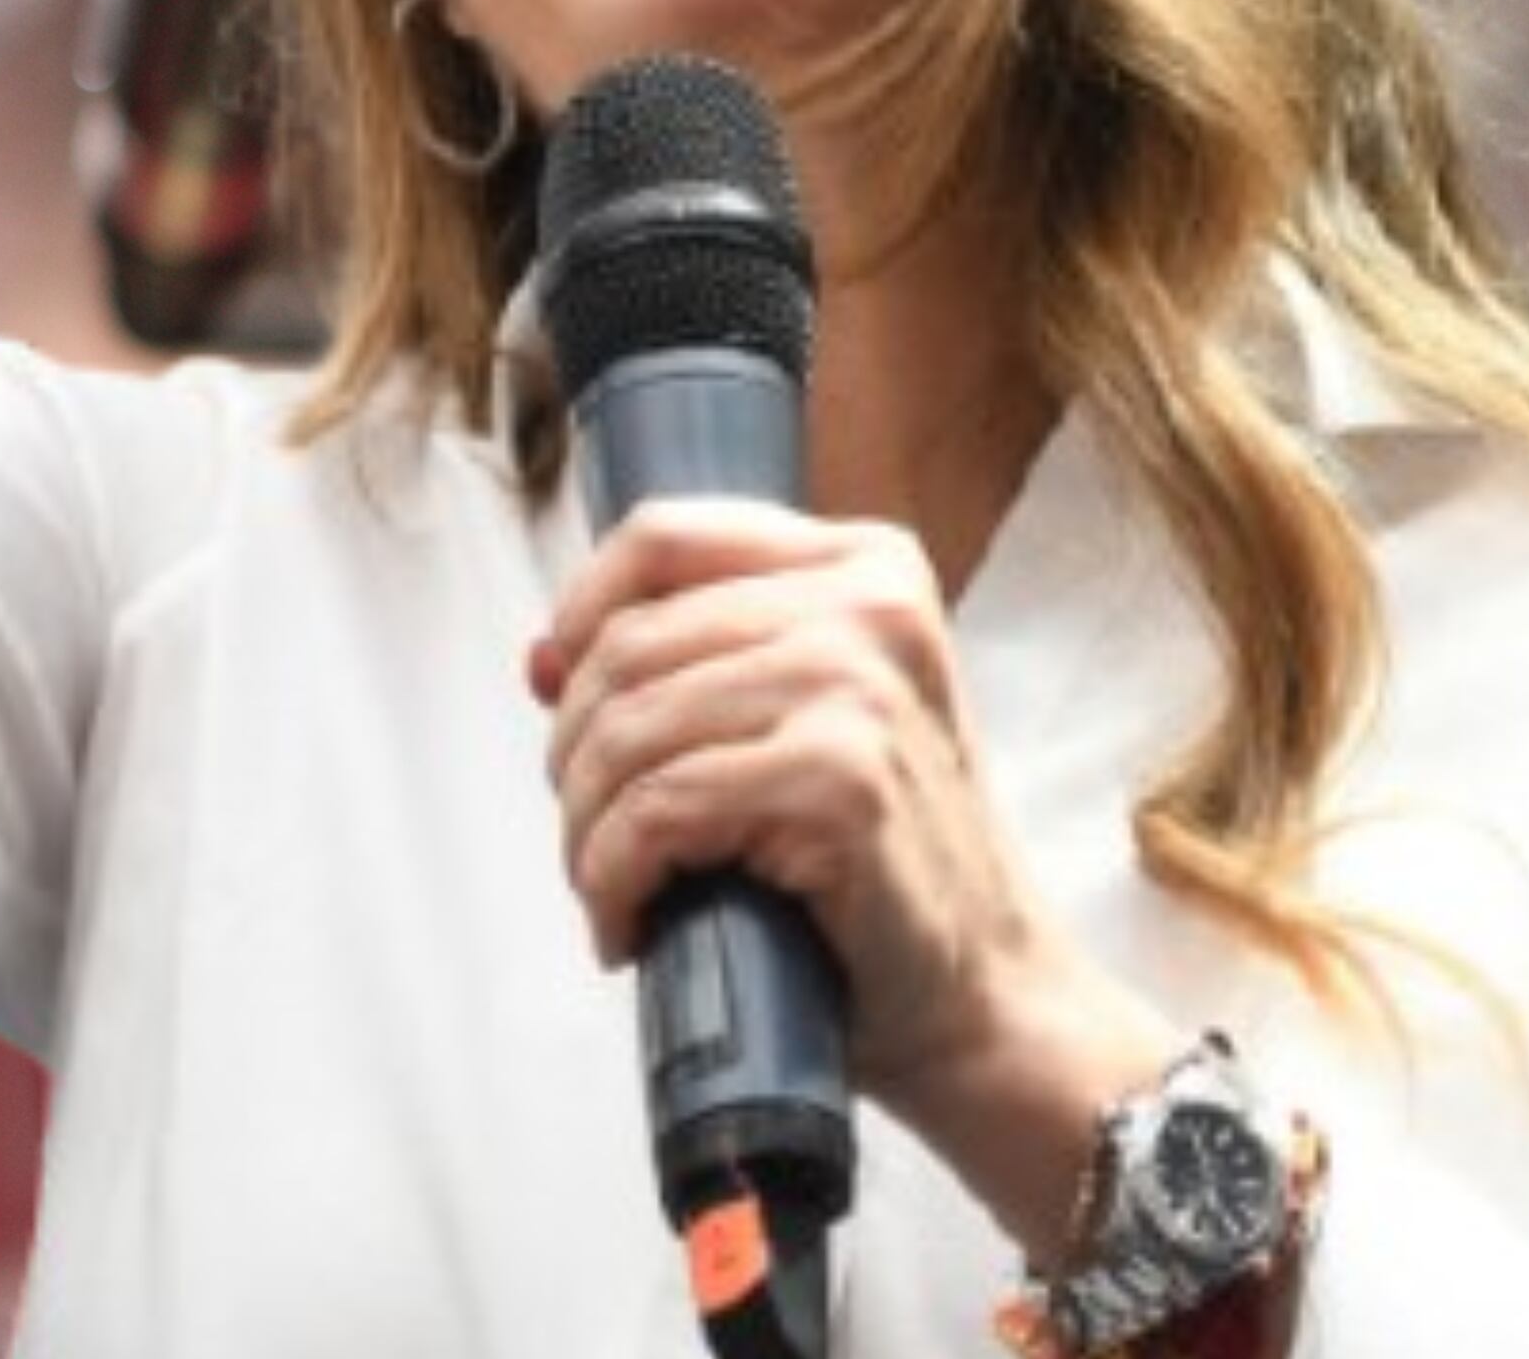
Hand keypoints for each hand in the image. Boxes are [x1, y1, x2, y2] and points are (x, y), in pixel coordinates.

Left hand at [535, 500, 1181, 1241]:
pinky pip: (656, 812)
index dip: (581, 611)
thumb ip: (686, 666)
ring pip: (628, 732)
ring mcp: (859, 690)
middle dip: (574, 751)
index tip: (560, 688)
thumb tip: (539, 659)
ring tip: (604, 884)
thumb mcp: (798, 721)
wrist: (989, 993)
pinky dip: (611, 879)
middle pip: (626, 645)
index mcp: (865, 565)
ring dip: (584, 827)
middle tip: (590, 829)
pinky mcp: (840, 784)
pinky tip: (626, 925)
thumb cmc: (881, 860)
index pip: (662, 537)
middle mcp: (868, 608)